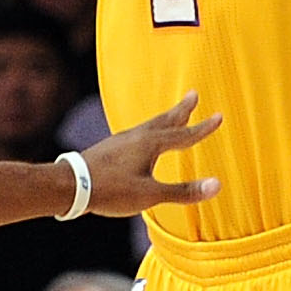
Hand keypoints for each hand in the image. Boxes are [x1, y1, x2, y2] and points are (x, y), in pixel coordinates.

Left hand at [81, 92, 221, 218]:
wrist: (71, 186)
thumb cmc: (111, 190)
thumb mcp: (150, 195)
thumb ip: (183, 192)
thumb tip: (217, 185)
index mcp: (150, 144)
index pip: (184, 135)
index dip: (203, 128)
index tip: (219, 116)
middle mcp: (137, 137)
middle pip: (165, 120)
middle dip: (181, 110)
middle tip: (193, 94)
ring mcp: (121, 141)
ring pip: (149, 126)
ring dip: (165, 119)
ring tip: (173, 116)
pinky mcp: (109, 149)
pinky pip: (136, 134)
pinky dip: (148, 131)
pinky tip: (142, 140)